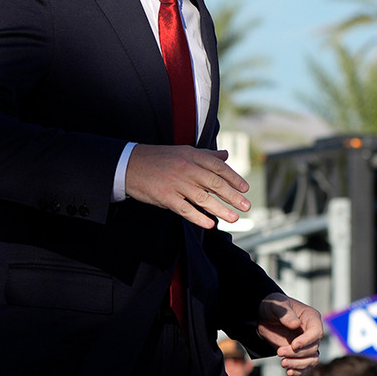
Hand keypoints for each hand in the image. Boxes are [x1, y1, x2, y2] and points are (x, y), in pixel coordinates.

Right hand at [126, 145, 249, 228]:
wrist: (129, 164)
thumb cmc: (159, 159)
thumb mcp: (183, 152)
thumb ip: (206, 155)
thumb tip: (225, 155)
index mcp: (192, 155)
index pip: (218, 167)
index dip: (234, 178)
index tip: (245, 189)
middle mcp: (186, 168)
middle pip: (215, 183)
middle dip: (233, 196)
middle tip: (247, 206)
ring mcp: (175, 183)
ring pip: (203, 198)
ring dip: (220, 210)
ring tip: (234, 218)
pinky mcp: (165, 197)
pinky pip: (185, 209)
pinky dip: (198, 217)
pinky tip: (210, 224)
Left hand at [257, 293, 322, 375]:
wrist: (263, 317)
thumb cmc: (273, 306)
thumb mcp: (276, 306)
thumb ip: (286, 314)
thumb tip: (296, 324)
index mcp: (311, 317)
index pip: (317, 332)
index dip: (307, 341)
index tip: (294, 345)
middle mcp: (312, 332)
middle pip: (313, 348)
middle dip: (296, 354)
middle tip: (279, 352)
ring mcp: (306, 344)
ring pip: (312, 360)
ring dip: (298, 364)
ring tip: (283, 363)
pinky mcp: (299, 354)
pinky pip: (306, 366)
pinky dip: (299, 371)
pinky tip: (288, 372)